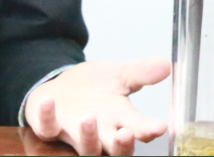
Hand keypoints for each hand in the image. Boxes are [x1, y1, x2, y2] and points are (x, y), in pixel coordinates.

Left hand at [23, 58, 169, 156]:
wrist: (62, 87)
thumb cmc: (95, 86)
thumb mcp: (119, 75)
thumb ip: (141, 73)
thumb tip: (166, 65)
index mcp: (120, 120)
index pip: (139, 130)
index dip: (149, 130)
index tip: (160, 126)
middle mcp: (101, 132)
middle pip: (115, 149)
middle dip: (122, 144)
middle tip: (127, 134)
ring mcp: (74, 132)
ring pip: (85, 147)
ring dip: (87, 136)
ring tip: (89, 118)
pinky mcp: (50, 127)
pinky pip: (47, 129)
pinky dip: (47, 117)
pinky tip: (49, 101)